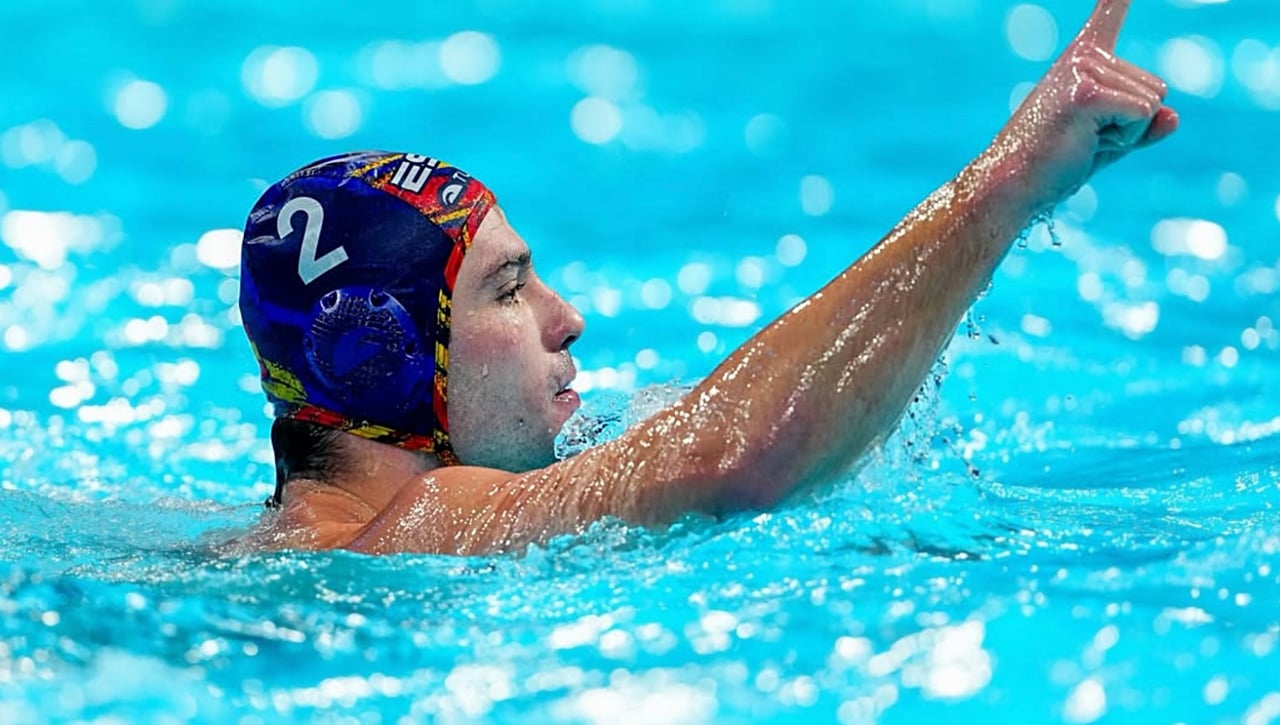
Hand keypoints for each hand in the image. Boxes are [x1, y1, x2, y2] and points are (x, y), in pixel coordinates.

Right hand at [990, 0, 1178, 211]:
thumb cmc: (1055, 164)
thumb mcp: (1109, 141)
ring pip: (1152, 102)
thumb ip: (1143, 127)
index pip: (1110, 10)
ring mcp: (1083, 70)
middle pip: (1157, 87)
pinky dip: (1124, 140)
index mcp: (1083, 57)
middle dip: (1132, 125)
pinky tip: (1085, 143)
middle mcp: (1083, 55)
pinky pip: (1143, 115)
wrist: (1011, 186)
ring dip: (1126, 134)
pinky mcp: (1087, 93)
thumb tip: (1174, 117)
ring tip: (1080, 140)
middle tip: (1082, 137)